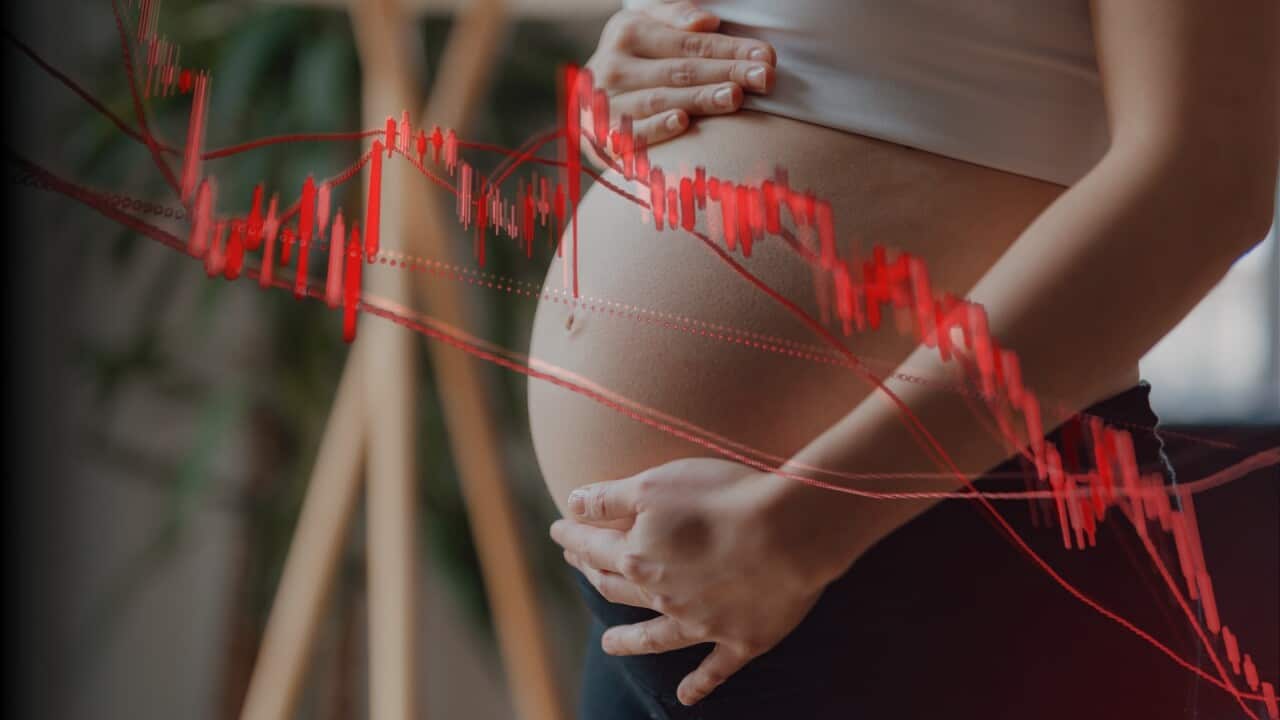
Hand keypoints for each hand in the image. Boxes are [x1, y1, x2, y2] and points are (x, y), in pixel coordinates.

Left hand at [550, 458, 847, 705]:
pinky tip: (685, 698)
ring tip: (609, 645)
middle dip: (594, 574)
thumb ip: (609, 499)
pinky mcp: (741, 640)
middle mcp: (662, 597)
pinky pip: (714, 670)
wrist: (788, 532)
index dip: (572, 536)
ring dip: (629, 641)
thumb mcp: (653, 484)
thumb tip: (571, 504)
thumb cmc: (721, 498)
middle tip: (580, 567)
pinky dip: (698, 685)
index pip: (593, 547)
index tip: (558, 529)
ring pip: (654, 636)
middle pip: (618, 588)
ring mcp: (701, 624)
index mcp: (638, 557)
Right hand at [583, 1, 775, 151]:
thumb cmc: (635, 61)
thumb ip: (675, 18)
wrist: (588, 103)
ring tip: (734, 97)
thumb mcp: (648, 28)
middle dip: (726, 72)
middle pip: (680, 69)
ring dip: (699, 98)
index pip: (689, 41)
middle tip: (764, 78)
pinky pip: (632, 131)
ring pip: (661, 98)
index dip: (729, 48)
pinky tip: (683, 121)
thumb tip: (706, 21)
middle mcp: (613, 64)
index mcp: (627, 31)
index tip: (766, 56)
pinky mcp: (601, 134)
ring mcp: (606, 100)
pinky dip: (657, 127)